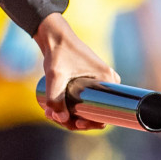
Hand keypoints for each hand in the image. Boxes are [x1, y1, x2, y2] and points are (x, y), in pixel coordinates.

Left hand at [34, 13, 118, 130]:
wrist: (54, 35)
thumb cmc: (58, 52)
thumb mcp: (55, 76)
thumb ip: (55, 97)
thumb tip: (61, 119)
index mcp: (108, 81)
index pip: (105, 113)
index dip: (90, 124)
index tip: (75, 124)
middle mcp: (108, 82)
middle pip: (95, 111)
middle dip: (76, 119)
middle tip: (55, 117)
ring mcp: (101, 81)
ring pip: (88, 106)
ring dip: (71, 114)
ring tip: (52, 112)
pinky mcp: (91, 80)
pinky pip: (86, 99)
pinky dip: (73, 107)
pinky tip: (57, 110)